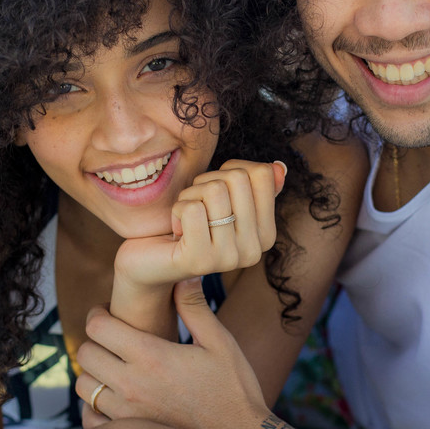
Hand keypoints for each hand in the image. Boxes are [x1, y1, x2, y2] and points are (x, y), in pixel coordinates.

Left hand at [77, 278, 268, 428]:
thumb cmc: (234, 390)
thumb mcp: (220, 343)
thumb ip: (195, 308)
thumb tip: (184, 275)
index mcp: (152, 355)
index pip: (97, 326)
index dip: (98, 315)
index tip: (106, 313)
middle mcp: (132, 384)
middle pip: (85, 354)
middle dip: (94, 342)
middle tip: (110, 341)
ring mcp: (127, 415)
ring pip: (83, 387)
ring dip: (93, 375)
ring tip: (112, 370)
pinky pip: (90, 420)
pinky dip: (94, 409)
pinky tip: (114, 402)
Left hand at [112, 160, 286, 294]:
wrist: (151, 262)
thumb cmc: (188, 224)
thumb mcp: (223, 202)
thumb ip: (253, 187)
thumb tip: (278, 167)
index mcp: (266, 234)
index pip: (262, 174)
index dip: (229, 170)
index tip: (214, 193)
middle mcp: (254, 251)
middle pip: (237, 178)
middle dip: (206, 182)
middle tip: (196, 207)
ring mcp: (229, 259)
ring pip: (214, 191)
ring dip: (189, 196)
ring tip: (185, 219)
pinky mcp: (200, 261)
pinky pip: (192, 209)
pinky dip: (177, 210)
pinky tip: (176, 231)